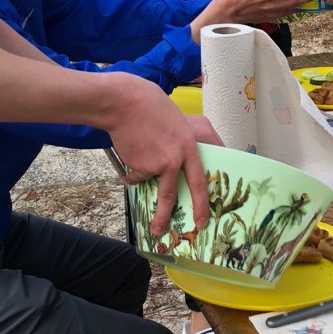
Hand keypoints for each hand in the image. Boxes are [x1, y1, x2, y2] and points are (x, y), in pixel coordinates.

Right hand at [109, 88, 222, 234]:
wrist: (124, 104)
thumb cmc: (149, 106)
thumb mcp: (176, 120)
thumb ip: (182, 141)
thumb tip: (182, 161)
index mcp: (189, 144)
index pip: (201, 176)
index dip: (205, 197)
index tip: (207, 210)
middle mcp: (178, 157)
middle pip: (187, 190)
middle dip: (194, 211)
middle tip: (197, 226)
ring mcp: (159, 164)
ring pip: (162, 194)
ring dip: (159, 215)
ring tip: (156, 229)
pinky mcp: (142, 167)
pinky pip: (139, 176)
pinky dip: (135, 173)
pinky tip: (132, 155)